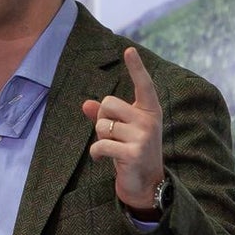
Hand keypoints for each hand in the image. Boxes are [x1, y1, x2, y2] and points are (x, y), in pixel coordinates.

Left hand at [82, 47, 164, 214]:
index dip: (136, 67)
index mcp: (150, 111)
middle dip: (102, 118)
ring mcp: (143, 136)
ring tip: (113, 148)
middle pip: (109, 103)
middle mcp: (149, 120)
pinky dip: (96, 153)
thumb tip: (85, 104)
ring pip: (102, 125)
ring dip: (100, 138)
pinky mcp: (134, 153)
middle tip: (112, 135)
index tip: (129, 50)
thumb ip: (105, 116)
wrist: (147, 184)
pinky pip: (101, 144)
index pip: (143, 85)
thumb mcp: (121, 131)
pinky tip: (102, 158)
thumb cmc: (132, 151)